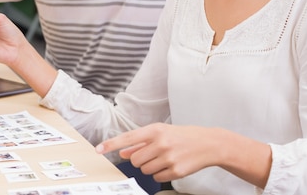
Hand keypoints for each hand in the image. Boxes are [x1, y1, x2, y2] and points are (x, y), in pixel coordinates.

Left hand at [96, 123, 217, 181]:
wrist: (208, 144)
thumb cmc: (182, 136)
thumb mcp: (161, 133)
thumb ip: (141, 143)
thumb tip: (123, 153)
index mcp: (156, 130)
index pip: (128, 138)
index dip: (111, 145)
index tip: (98, 150)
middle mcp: (161, 143)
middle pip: (135, 159)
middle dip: (139, 159)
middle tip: (152, 154)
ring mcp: (168, 158)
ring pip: (144, 169)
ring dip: (149, 167)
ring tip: (163, 159)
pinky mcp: (175, 171)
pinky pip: (156, 177)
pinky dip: (160, 173)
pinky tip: (170, 165)